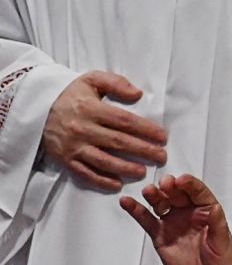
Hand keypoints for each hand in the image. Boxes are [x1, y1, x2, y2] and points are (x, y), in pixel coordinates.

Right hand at [43, 70, 166, 190]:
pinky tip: (117, 184)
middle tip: (161, 156)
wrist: (35, 107)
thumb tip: (138, 94)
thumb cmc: (71, 95)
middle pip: (118, 142)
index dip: (145, 130)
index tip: (162, 137)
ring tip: (143, 172)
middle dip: (143, 150)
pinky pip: (85, 173)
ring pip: (103, 160)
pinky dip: (101, 180)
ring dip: (125, 168)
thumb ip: (115, 83)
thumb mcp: (91, 80)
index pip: (124, 121)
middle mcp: (82, 128)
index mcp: (90, 108)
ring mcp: (73, 146)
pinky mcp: (65, 159)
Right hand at [119, 174, 231, 264]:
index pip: (198, 192)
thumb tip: (215, 207)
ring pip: (161, 203)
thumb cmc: (222, 263)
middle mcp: (189, 212)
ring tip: (149, 191)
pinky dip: (136, 210)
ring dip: (154, 195)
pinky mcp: (160, 235)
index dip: (190, 185)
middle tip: (166, 184)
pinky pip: (147, 220)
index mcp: (207, 211)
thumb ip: (217, 224)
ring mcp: (173, 222)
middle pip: (177, 194)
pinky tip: (126, 202)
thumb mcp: (223, 243)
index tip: (182, 180)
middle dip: (171, 187)